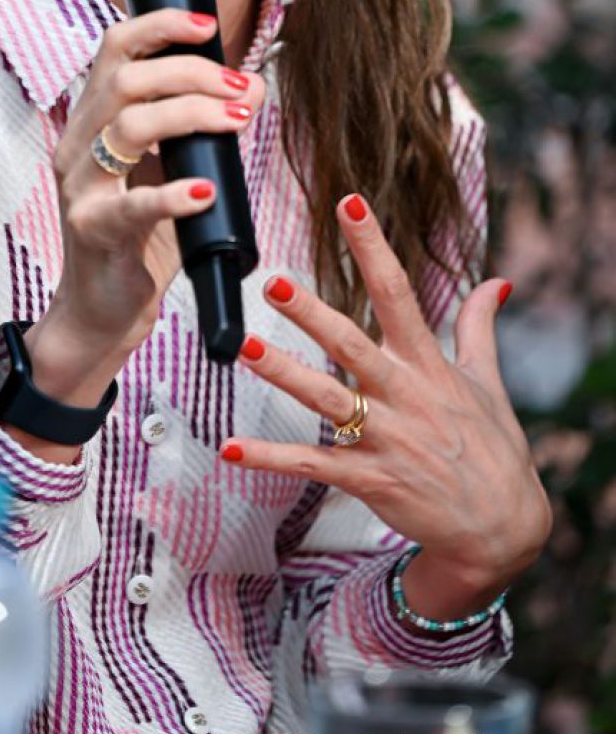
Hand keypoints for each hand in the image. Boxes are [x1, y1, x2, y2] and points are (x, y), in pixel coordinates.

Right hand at [27, 8, 265, 396]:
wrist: (102, 311)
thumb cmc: (139, 237)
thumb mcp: (173, 172)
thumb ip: (203, 130)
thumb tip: (250, 87)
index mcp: (91, 121)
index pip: (113, 50)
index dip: (159, 27)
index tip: (208, 27)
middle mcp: (77, 145)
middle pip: (125, 80)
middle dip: (190, 73)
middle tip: (239, 89)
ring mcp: (80, 188)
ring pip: (128, 127)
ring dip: (191, 115)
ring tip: (235, 123)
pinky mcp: (93, 232)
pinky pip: (132, 206)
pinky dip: (173, 194)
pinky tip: (205, 189)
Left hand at [220, 195, 551, 606]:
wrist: (502, 530)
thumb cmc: (493, 449)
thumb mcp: (488, 382)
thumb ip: (480, 326)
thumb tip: (498, 280)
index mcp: (428, 364)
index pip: (398, 292)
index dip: (373, 247)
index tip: (349, 204)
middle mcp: (405, 395)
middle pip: (351, 343)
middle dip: (311, 312)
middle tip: (273, 281)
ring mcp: (386, 439)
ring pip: (326, 399)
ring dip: (284, 373)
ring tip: (245, 348)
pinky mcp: (370, 479)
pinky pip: (312, 463)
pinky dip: (270, 458)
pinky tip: (231, 448)